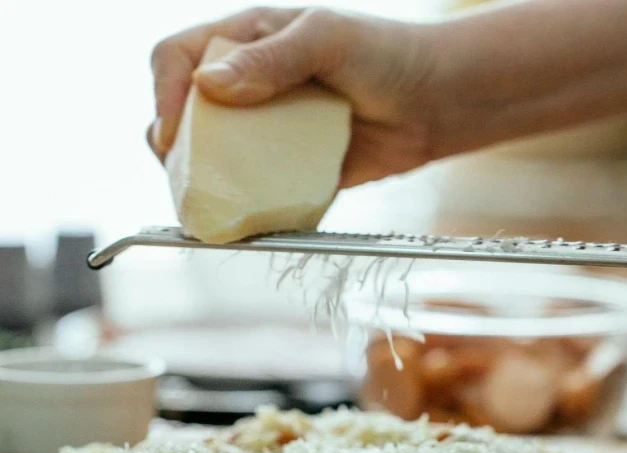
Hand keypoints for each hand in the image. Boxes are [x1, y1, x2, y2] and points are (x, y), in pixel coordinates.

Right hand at [148, 7, 440, 187]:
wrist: (439, 102)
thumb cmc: (388, 53)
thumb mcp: (328, 38)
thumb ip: (272, 59)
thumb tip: (208, 85)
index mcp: (247, 42)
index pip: (177, 59)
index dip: (163, 93)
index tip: (171, 132)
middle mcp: (251, 86)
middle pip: (187, 116)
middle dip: (176, 146)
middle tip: (186, 174)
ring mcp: (272, 130)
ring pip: (218, 158)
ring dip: (206, 182)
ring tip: (208, 203)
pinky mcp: (295, 168)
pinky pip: (261, 189)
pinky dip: (249, 205)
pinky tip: (249, 217)